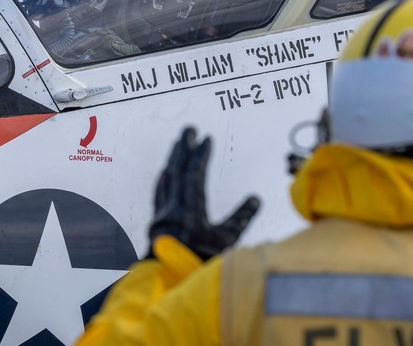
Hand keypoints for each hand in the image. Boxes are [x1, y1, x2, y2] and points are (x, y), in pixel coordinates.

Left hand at [149, 127, 260, 259]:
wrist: (171, 283)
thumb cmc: (201, 264)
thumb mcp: (226, 243)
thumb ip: (241, 218)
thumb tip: (255, 198)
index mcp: (188, 211)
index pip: (193, 175)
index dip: (200, 155)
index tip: (206, 138)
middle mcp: (171, 209)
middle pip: (176, 171)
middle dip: (182, 148)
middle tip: (188, 129)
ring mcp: (161, 215)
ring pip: (165, 179)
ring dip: (173, 160)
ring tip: (177, 145)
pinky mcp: (156, 222)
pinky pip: (160, 191)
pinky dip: (165, 177)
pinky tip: (166, 174)